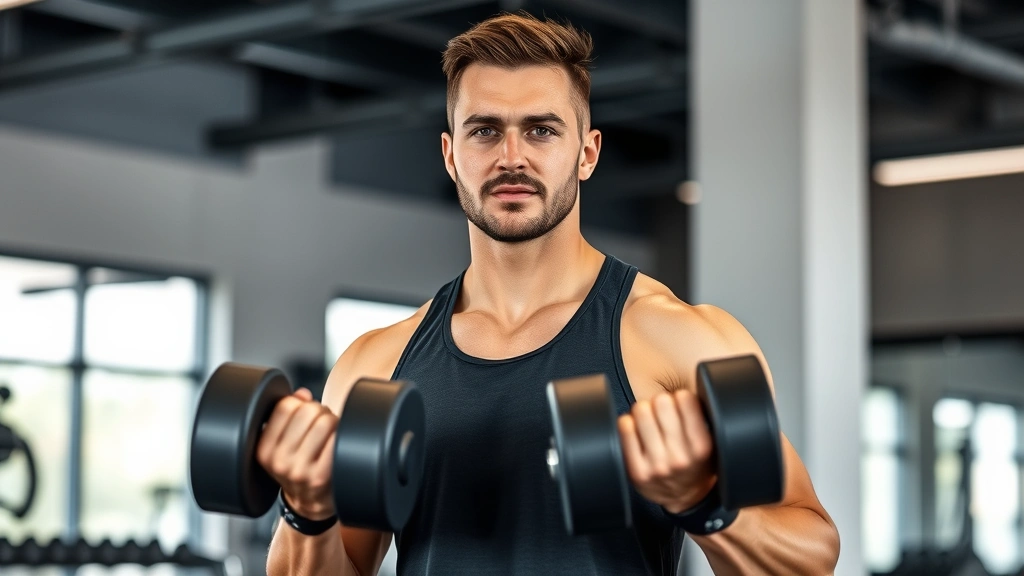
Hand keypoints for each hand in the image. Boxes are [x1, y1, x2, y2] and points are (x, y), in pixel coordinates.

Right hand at [255, 388, 337, 519]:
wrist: (309, 507)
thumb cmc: (298, 469)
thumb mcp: (281, 446)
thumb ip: (287, 416)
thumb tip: (302, 394)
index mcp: (264, 449)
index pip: (285, 406)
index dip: (301, 403)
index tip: (305, 414)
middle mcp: (278, 461)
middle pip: (308, 410)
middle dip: (320, 411)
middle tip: (323, 424)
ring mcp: (300, 470)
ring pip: (325, 421)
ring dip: (333, 421)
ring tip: (331, 434)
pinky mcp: (321, 476)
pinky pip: (336, 439)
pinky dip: (341, 436)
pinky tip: (337, 444)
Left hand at [618, 389, 716, 513]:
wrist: (686, 499)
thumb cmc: (697, 464)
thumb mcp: (712, 443)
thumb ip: (702, 418)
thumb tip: (683, 389)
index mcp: (702, 446)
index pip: (685, 400)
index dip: (680, 397)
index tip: (680, 403)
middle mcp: (680, 457)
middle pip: (660, 402)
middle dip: (661, 402)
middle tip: (662, 412)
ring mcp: (657, 465)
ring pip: (641, 412)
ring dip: (644, 410)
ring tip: (649, 420)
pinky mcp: (637, 471)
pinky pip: (625, 428)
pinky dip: (629, 423)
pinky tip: (636, 429)